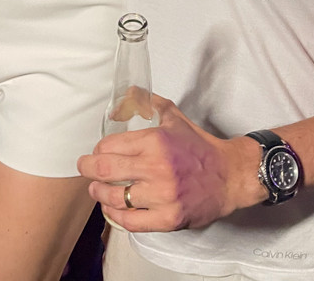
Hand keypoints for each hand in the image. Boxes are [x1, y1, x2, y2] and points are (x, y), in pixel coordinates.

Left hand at [77, 96, 262, 231]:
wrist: (229, 176)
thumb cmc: (200, 147)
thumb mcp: (175, 118)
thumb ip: (150, 103)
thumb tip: (129, 92)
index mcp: (155, 142)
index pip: (110, 146)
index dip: (97, 149)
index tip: (95, 151)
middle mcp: (156, 169)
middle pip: (106, 171)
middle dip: (88, 169)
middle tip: (84, 168)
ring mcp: (162, 196)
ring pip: (115, 198)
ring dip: (99, 194)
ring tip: (96, 190)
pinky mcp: (168, 219)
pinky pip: (131, 222)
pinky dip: (116, 216)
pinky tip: (112, 209)